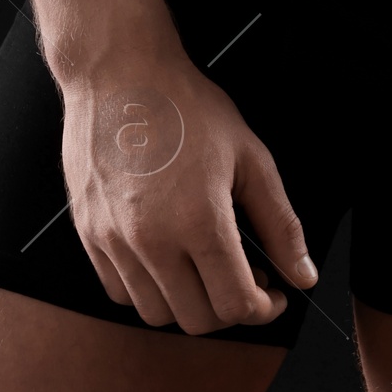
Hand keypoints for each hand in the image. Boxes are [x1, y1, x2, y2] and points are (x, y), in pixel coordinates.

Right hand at [59, 45, 316, 332]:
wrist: (120, 72)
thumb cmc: (186, 106)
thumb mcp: (250, 156)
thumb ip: (280, 223)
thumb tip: (302, 274)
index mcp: (199, 220)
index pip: (235, 305)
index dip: (263, 309)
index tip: (272, 294)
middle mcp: (152, 240)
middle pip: (197, 319)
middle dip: (230, 309)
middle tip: (243, 277)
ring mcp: (114, 240)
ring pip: (156, 313)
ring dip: (188, 303)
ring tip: (203, 265)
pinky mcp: (89, 234)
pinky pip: (120, 292)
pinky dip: (148, 289)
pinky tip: (166, 256)